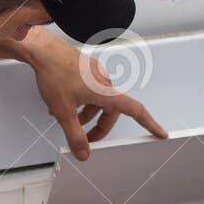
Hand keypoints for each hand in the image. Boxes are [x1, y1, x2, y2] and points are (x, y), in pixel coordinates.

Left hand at [22, 30, 167, 159]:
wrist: (43, 51)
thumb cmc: (54, 73)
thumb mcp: (64, 112)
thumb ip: (75, 135)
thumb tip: (83, 152)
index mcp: (106, 92)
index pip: (135, 111)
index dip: (149, 124)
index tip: (160, 132)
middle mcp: (105, 82)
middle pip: (111, 111)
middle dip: (99, 127)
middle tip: (86, 139)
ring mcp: (96, 74)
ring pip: (98, 101)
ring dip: (86, 114)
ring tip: (66, 118)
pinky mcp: (86, 69)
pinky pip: (90, 90)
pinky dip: (81, 101)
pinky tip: (63, 103)